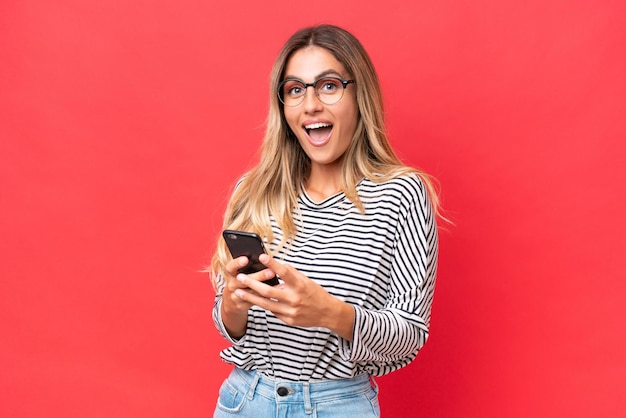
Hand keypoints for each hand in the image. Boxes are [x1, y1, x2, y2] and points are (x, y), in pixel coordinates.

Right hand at [220, 255, 276, 337]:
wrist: (232, 303)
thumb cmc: (241, 284)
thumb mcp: (241, 275)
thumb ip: (250, 268)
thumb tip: (267, 260)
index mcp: (231, 274)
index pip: (231, 267)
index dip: (237, 263)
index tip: (246, 259)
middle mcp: (232, 284)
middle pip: (243, 280)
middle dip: (258, 276)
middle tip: (271, 272)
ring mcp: (235, 296)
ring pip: (250, 292)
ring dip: (264, 288)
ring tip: (279, 285)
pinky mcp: (241, 306)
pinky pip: (254, 302)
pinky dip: (265, 298)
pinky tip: (275, 295)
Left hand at [234, 254, 354, 339]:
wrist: (327, 313)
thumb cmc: (315, 293)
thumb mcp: (306, 280)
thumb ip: (291, 274)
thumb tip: (275, 266)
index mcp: (300, 285)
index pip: (284, 272)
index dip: (273, 264)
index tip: (261, 256)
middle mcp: (295, 299)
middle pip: (268, 291)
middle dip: (252, 284)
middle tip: (240, 277)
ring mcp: (290, 311)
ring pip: (265, 304)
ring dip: (250, 297)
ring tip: (237, 292)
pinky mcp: (288, 320)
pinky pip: (273, 311)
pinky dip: (264, 305)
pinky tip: (254, 300)